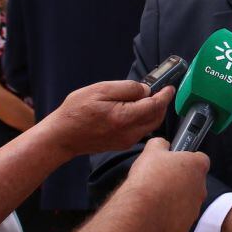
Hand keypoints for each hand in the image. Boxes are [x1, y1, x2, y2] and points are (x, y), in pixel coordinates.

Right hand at [43, 81, 173, 157]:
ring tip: (148, 98)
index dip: (164, 95)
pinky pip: (141, 131)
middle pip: (156, 118)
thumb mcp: (100, 90)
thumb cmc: (76, 111)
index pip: (154, 106)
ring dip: (154, 112)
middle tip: (161, 91)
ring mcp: (126, 141)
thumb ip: (126, 88)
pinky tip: (136, 110)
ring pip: (150, 125)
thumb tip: (145, 90)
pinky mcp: (122, 144)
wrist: (62, 137)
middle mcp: (129, 132)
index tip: (169, 87)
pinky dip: (144, 119)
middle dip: (162, 104)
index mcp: (124, 117)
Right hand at [122, 137, 209, 231]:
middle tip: (161, 180)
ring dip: (176, 198)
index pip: (200, 158)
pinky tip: (155, 211)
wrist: (141, 212)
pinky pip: (180, 217)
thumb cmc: (148, 178)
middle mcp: (201, 187)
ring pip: (187, 200)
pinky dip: (171, 215)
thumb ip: (161, 144)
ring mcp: (195, 208)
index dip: (187, 159)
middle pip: (194, 181)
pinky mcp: (186, 225)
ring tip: (156, 197)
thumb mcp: (151, 150)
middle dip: (181, 180)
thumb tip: (163, 144)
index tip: (175, 162)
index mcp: (196, 166)